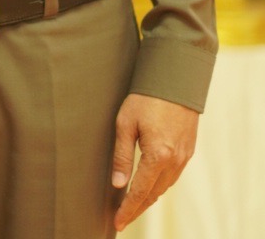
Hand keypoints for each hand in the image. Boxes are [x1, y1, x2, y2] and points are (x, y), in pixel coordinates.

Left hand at [111, 92, 199, 229]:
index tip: (117, 222)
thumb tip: (117, 184)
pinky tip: (149, 187)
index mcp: (159, 155)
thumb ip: (122, 156)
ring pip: (165, 187)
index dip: (128, 209)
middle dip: (137, 208)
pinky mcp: (188, 151)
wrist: (176, 82)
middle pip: (154, 194)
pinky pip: (173, 176)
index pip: (140, 191)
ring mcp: (184, 157)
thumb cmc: (146, 99)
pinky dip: (159, 186)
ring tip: (132, 207)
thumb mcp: (125, 124)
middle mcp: (175, 161)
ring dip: (149, 199)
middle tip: (121, 219)